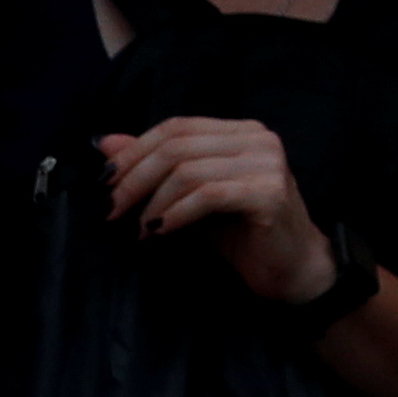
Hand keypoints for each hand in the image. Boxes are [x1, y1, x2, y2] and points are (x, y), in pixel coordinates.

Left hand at [98, 117, 335, 308]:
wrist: (293, 270)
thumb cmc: (242, 235)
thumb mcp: (190, 198)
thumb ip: (154, 168)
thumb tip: (105, 143)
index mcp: (242, 132)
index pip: (177, 126)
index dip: (134, 150)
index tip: (104, 182)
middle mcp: (259, 139)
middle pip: (178, 145)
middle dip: (134, 178)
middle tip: (110, 210)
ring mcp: (267, 164)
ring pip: (189, 170)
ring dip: (152, 202)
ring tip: (141, 230)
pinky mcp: (269, 193)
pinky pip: (208, 195)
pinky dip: (176, 214)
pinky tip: (161, 232)